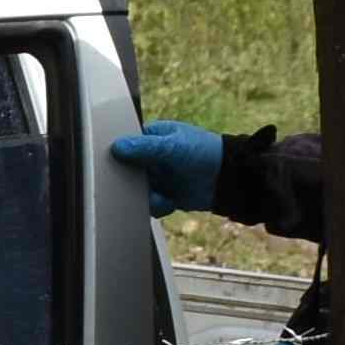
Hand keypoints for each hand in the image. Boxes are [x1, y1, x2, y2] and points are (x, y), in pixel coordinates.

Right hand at [110, 120, 229, 213]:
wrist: (227, 178)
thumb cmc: (205, 152)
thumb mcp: (173, 146)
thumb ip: (145, 147)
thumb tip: (117, 147)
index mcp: (151, 138)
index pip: (124, 145)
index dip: (118, 156)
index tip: (117, 166)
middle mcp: (150, 158)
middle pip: (126, 171)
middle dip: (132, 182)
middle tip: (143, 185)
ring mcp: (156, 177)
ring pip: (136, 191)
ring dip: (147, 197)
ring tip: (162, 196)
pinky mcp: (162, 195)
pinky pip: (149, 204)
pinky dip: (157, 206)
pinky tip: (170, 202)